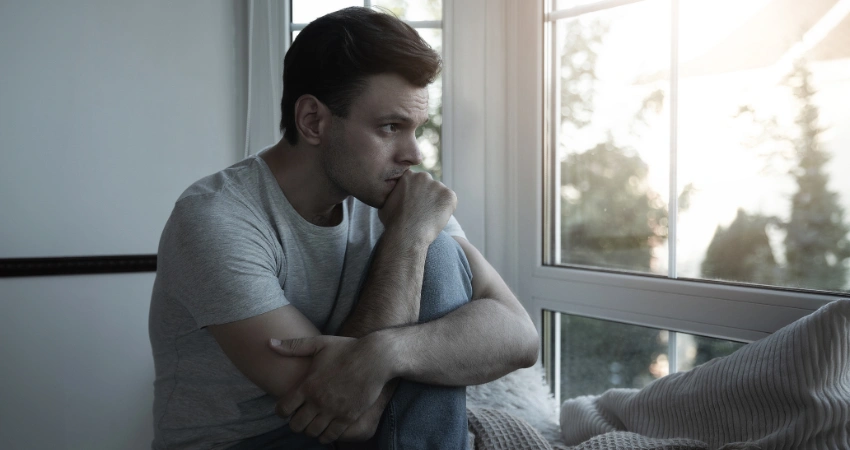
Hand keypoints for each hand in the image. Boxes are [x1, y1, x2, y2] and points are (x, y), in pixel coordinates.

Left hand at [269, 335, 391, 443]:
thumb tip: (269, 343)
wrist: (376, 357)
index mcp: (308, 385)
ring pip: (312, 432)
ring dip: (310, 430)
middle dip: (295, 423)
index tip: (286, 409)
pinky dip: (326, 436)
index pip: (283, 409)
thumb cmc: (347, 349)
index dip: (281, 412)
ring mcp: (333, 411)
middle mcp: (318, 401)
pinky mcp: (348, 417)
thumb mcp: (320, 343)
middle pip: (296, 425)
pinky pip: (331, 436)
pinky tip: (327, 430)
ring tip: (314, 424)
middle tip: (300, 418)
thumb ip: (294, 346)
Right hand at [378, 170, 456, 245]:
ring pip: (440, 194)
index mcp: (408, 175)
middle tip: (422, 212)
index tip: (413, 204)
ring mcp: (438, 185)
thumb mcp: (385, 202)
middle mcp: (423, 176)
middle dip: (427, 196)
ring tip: (428, 218)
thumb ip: (394, 192)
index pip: (416, 181)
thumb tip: (395, 192)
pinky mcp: (449, 195)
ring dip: (437, 203)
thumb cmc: (393, 222)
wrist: (407, 234)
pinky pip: (450, 202)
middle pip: (429, 185)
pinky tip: (436, 219)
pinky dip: (446, 210)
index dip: (415, 194)